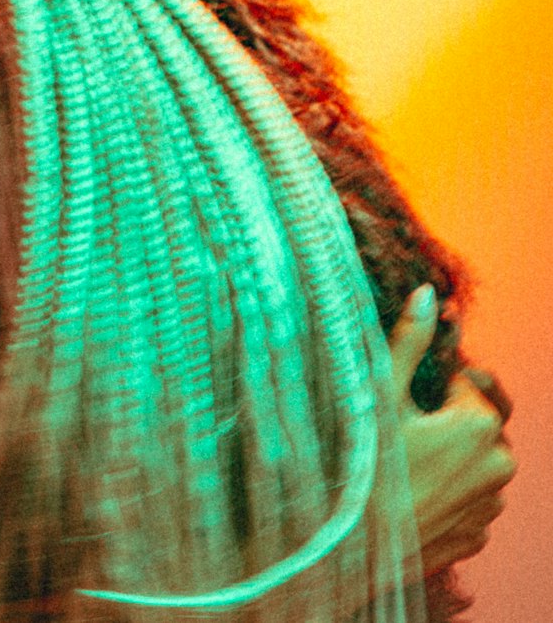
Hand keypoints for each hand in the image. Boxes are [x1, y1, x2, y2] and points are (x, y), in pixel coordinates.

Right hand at [389, 286, 516, 576]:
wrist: (347, 550)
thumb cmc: (360, 465)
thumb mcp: (380, 394)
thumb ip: (410, 341)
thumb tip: (429, 295)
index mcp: (480, 424)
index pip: (467, 381)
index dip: (434, 381)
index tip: (404, 390)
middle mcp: (498, 466)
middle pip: (475, 420)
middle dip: (446, 416)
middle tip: (400, 422)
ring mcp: (489, 506)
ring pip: (473, 460)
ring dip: (447, 452)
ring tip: (400, 458)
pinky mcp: (475, 536)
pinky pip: (466, 498)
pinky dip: (445, 488)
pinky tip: (407, 487)